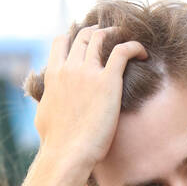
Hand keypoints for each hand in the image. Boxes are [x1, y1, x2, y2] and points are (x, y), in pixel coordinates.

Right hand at [33, 25, 146, 172]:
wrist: (68, 153)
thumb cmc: (56, 142)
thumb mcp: (43, 115)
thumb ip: (47, 100)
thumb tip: (46, 101)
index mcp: (53, 75)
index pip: (61, 41)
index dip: (75, 36)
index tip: (88, 41)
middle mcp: (69, 68)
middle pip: (84, 35)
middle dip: (98, 32)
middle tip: (112, 39)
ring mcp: (88, 72)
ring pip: (101, 37)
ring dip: (115, 34)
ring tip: (127, 40)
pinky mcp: (108, 81)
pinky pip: (123, 51)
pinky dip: (134, 46)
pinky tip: (143, 53)